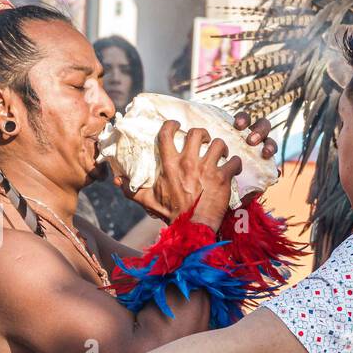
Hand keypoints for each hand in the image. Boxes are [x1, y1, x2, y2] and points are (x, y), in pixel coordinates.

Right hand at [118, 119, 239, 227]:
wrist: (192, 228)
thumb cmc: (170, 214)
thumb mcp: (146, 200)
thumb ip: (130, 189)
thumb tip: (117, 179)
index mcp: (169, 164)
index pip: (167, 133)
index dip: (172, 124)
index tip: (177, 125)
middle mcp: (188, 163)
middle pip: (196, 133)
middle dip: (201, 134)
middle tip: (203, 141)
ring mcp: (207, 169)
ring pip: (218, 143)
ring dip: (220, 146)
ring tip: (220, 153)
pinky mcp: (222, 178)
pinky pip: (234, 161)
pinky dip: (235, 163)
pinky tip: (232, 166)